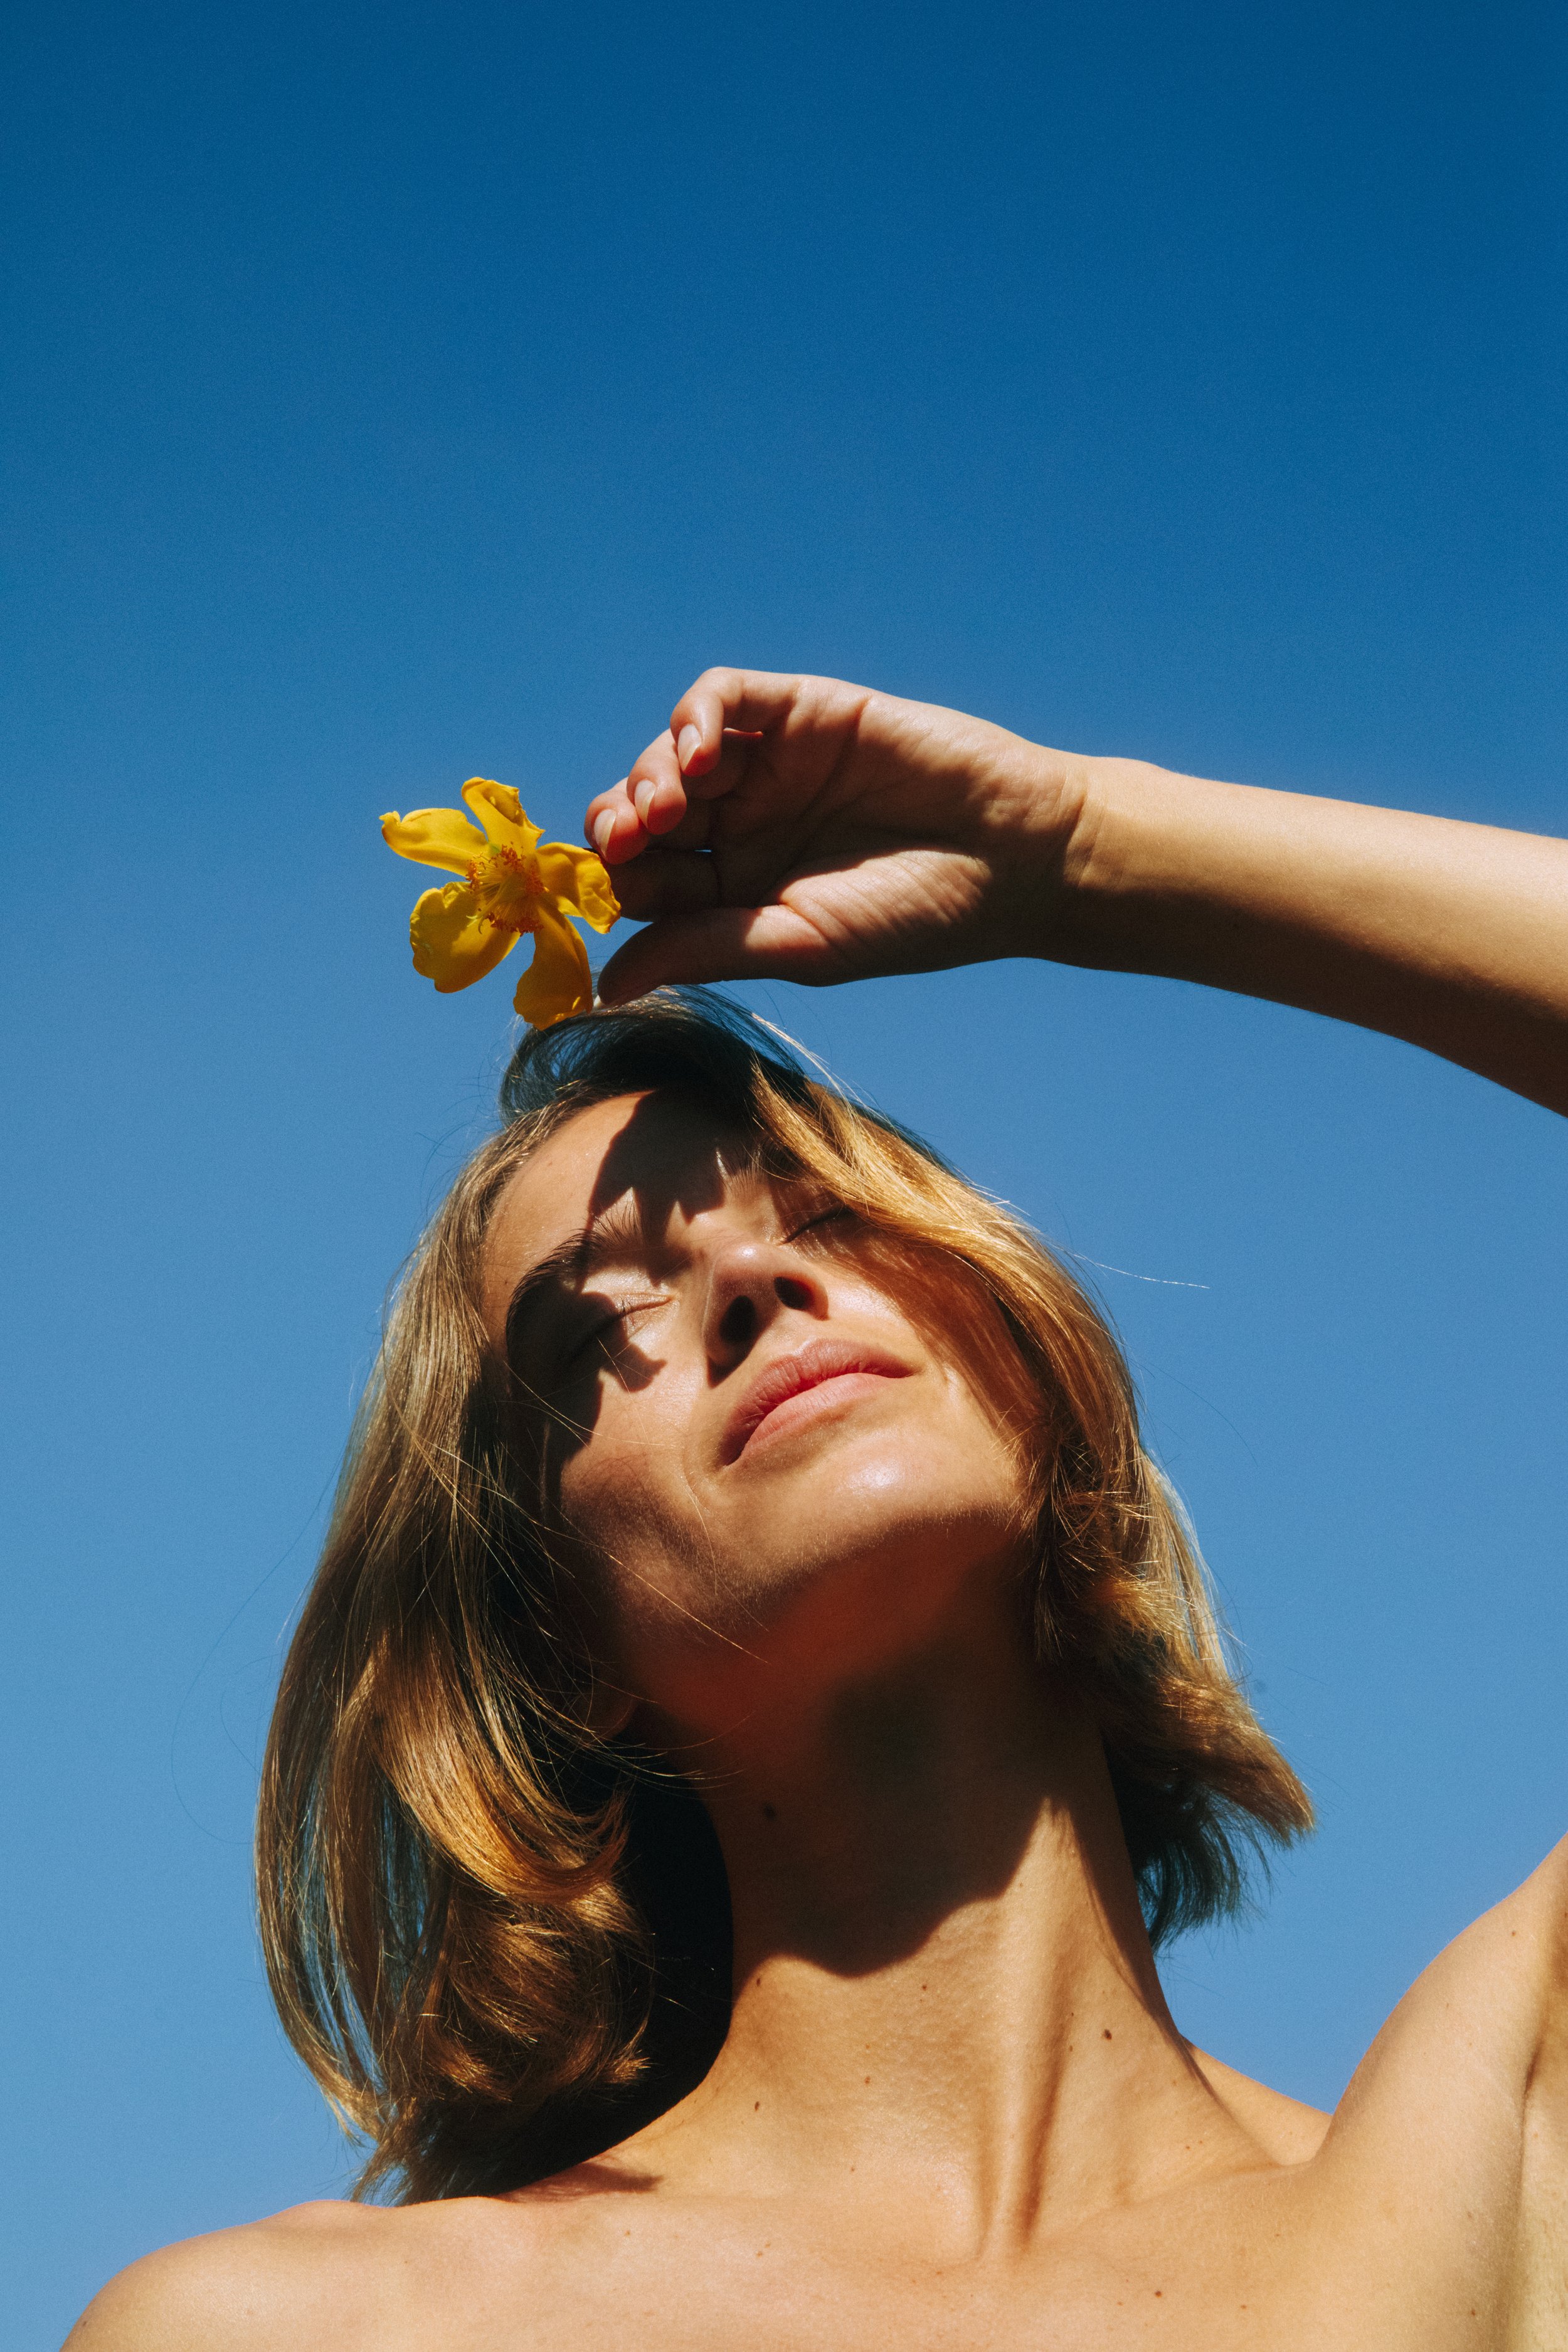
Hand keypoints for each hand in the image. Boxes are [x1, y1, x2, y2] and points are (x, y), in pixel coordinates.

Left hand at [583, 669, 1096, 1002]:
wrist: (1013, 857)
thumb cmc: (913, 917)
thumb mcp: (796, 943)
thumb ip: (701, 950)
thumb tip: (603, 987)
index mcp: (733, 893)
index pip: (644, 883)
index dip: (615, 883)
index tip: (610, 896)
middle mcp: (742, 826)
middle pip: (642, 816)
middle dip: (619, 828)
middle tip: (630, 844)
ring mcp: (768, 765)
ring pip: (670, 756)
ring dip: (648, 776)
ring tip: (668, 810)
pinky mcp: (800, 710)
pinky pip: (722, 698)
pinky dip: (696, 718)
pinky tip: (702, 754)